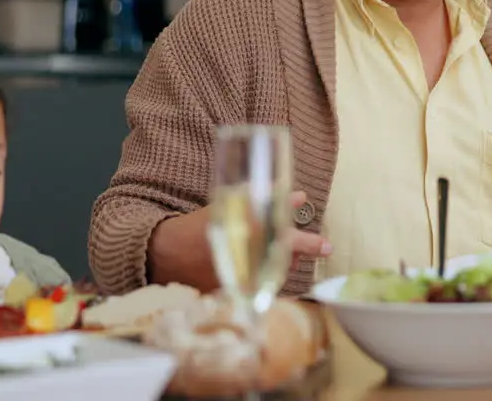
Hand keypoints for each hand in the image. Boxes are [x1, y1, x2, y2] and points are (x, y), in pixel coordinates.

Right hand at [149, 191, 331, 290]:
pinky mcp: (232, 294)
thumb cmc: (201, 226)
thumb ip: (268, 201)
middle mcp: (248, 260)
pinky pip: (259, 287)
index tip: (328, 246)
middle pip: (286, 261)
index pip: (288, 242)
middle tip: (319, 247)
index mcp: (248, 236)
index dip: (310, 244)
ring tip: (289, 253)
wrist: (164, 253)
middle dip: (301, 253)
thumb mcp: (233, 206)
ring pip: (275, 275)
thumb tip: (299, 197)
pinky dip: (266, 276)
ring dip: (285, 263)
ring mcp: (241, 280)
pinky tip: (267, 267)